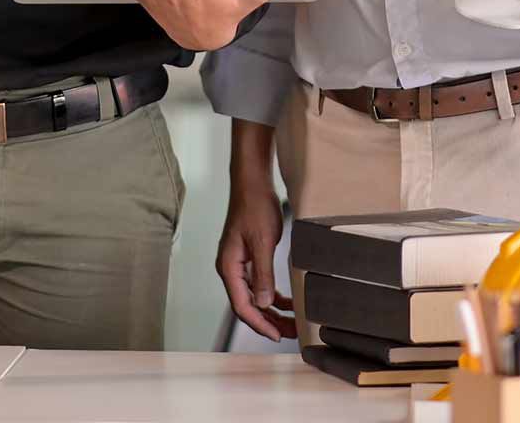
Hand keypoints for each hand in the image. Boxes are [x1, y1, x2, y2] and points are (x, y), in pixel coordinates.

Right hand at [217, 185, 295, 341]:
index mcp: (228, 267)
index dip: (260, 323)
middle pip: (248, 304)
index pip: (242, 305)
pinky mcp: (249, 256)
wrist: (253, 184)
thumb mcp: (263, 242)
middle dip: (268, 321)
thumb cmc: (254, 207)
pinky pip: (259, 283)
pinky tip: (286, 302)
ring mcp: (239, 263)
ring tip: (290, 322)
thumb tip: (265, 303)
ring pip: (254, 295)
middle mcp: (231, 268)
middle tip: (290, 333)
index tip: (277, 336)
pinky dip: (272, 294)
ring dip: (271, 310)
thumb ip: (263, 274)